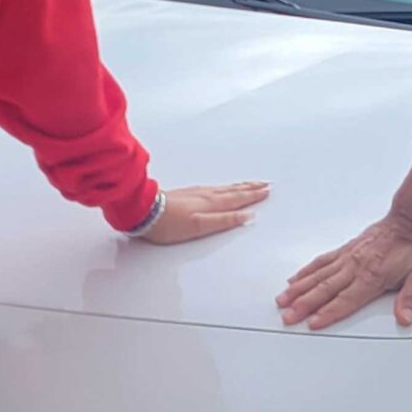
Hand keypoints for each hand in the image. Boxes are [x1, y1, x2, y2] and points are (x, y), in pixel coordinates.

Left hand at [133, 182, 269, 245]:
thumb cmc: (169, 223)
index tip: (267, 190)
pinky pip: (214, 187)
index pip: (238, 199)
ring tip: (250, 184)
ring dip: (239, 186)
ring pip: (224, 188)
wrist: (143, 211)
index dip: (253, 196)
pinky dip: (225, 187)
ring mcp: (196, 193)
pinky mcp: (187, 193)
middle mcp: (206, 195)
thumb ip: (223, 221)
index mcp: (211, 204)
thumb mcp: (199, 226)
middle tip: (265, 184)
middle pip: (234, 191)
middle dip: (250, 188)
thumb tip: (245, 216)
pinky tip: (223, 188)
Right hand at [277, 213, 411, 329]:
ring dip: (299, 289)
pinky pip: (321, 261)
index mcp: (372, 276)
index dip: (329, 313)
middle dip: (304, 304)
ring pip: (318, 275)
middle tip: (287, 317)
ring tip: (282, 300)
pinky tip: (295, 279)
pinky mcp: (345, 250)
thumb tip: (405, 317)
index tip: (312, 323)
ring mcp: (347, 257)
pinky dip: (306, 271)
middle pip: (325, 289)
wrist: (410, 220)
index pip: (346, 299)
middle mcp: (355, 267)